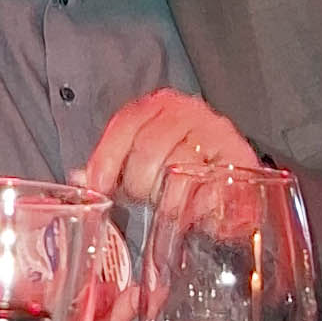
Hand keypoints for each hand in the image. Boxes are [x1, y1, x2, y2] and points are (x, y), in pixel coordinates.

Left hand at [77, 88, 257, 211]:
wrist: (229, 160)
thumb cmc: (178, 157)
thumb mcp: (141, 153)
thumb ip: (110, 164)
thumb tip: (80, 178)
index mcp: (158, 104)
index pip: (125, 126)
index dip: (107, 159)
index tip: (99, 188)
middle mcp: (188, 112)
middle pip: (149, 149)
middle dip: (138, 184)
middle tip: (141, 200)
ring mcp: (217, 133)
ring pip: (179, 170)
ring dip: (166, 199)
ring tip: (165, 209)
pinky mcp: (241, 161)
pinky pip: (210, 189)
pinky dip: (197, 208)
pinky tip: (192, 216)